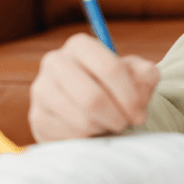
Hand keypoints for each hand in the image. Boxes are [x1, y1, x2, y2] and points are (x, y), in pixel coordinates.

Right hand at [29, 33, 159, 141]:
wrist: (91, 105)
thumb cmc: (117, 87)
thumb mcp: (137, 75)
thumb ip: (146, 74)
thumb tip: (143, 81)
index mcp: (80, 45)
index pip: (110, 69)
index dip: (130, 96)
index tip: (140, 113)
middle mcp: (55, 62)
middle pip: (92, 97)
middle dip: (117, 116)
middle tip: (127, 123)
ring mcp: (41, 89)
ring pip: (81, 119)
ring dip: (104, 127)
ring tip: (111, 124)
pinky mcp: (37, 116)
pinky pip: (69, 135)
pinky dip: (90, 138)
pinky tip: (94, 131)